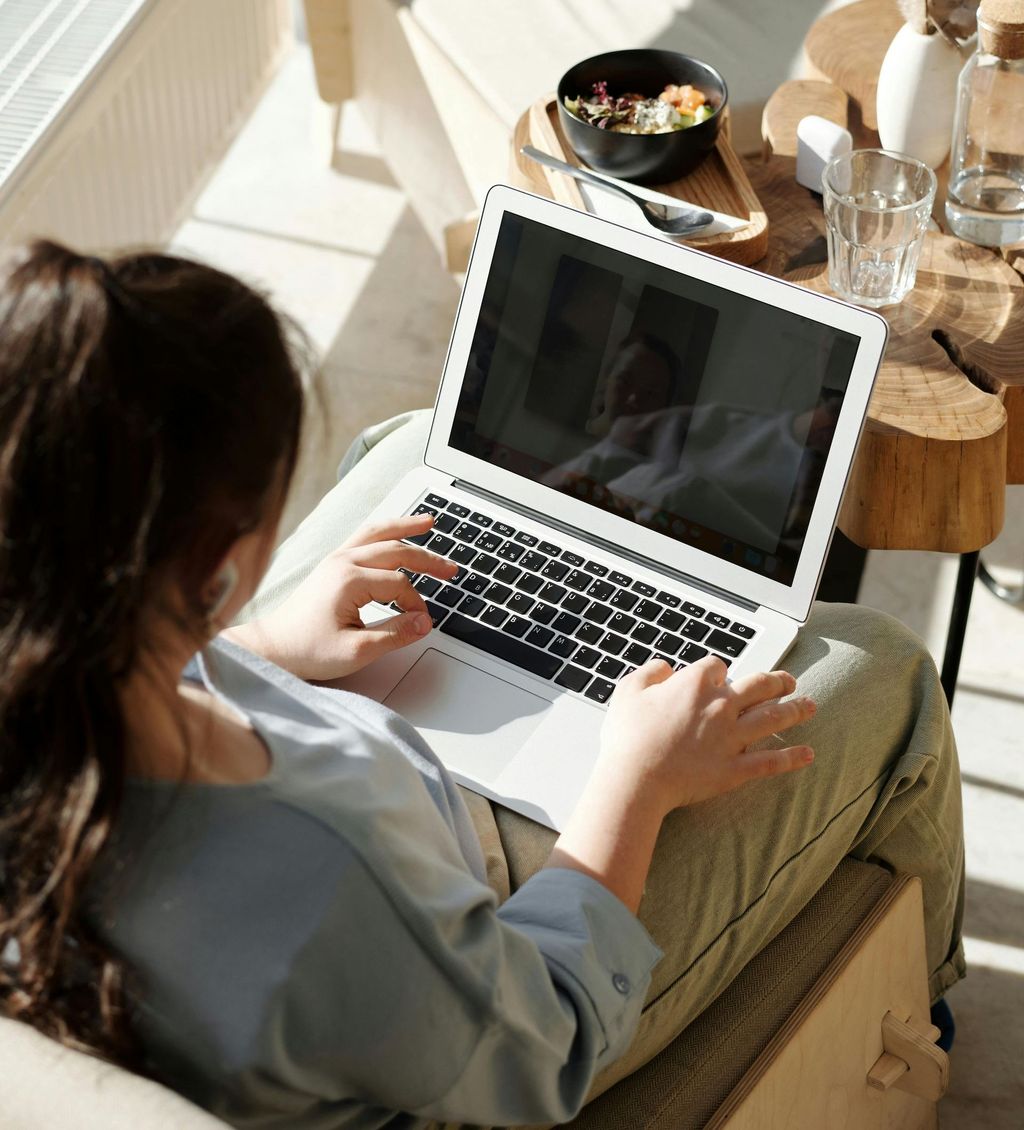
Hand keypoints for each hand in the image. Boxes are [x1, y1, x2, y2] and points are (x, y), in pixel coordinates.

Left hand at [225, 513, 457, 680]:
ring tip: (429, 522)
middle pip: (396, 551)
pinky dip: (384, 530)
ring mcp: (335, 560)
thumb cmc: (306, 650)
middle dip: (428, 560)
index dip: (416, 604)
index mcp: (349, 580)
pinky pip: (362, 537)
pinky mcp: (331, 565)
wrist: (273, 648)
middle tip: (452, 569)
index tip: (421, 623)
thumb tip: (424, 622)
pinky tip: (395, 531)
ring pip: (377, 534)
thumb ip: (395, 635)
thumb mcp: (356, 651)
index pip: (399, 585)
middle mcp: (343, 562)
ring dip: (405, 528)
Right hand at [596, 657, 815, 815]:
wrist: (636, 779)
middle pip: (758, 686)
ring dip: (795, 710)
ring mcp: (732, 738)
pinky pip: (771, 761)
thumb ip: (649, 672)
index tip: (717, 677)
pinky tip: (808, 754)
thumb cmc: (627, 736)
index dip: (718, 671)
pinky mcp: (736, 769)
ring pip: (773, 718)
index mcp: (694, 684)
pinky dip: (792, 757)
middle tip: (788, 681)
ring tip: (810, 705)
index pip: (717, 667)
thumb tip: (665, 667)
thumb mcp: (628, 691)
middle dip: (776, 681)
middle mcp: (720, 706)